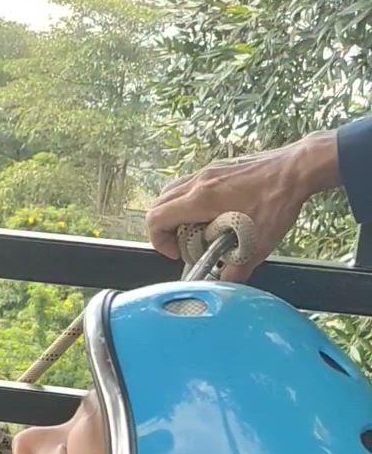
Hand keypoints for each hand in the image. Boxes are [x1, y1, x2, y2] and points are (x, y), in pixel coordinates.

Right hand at [146, 131, 340, 282]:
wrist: (297, 168)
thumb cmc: (277, 201)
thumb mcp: (257, 245)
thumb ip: (236, 270)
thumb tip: (224, 285)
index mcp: (200, 199)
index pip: (156, 218)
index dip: (160, 241)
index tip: (178, 253)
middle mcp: (199, 181)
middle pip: (159, 204)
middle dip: (166, 229)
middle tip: (186, 244)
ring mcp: (208, 171)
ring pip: (173, 192)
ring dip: (177, 214)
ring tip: (198, 229)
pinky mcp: (220, 168)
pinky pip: (192, 184)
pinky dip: (192, 202)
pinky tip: (215, 214)